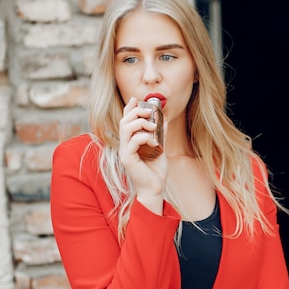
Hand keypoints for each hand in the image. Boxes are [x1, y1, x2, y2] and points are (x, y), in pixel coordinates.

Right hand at [119, 97, 168, 212]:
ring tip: (153, 127)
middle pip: (124, 121)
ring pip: (125, 128)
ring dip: (140, 122)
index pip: (126, 121)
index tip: (137, 99)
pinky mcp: (127, 159)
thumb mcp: (160, 148)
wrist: (155, 188)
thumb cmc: (156, 171)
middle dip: (137, 112)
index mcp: (130, 142)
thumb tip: (163, 119)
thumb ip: (160, 134)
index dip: (129, 108)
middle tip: (151, 112)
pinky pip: (133, 141)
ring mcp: (124, 152)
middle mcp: (125, 145)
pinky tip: (155, 142)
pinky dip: (145, 137)